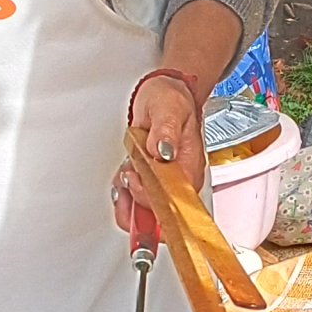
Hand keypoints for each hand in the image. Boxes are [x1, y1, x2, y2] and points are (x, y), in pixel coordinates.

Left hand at [111, 70, 204, 231]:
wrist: (165, 95)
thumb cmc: (171, 100)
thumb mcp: (169, 108)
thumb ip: (166, 130)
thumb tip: (163, 150)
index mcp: (189, 171)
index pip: (173, 205)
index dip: (150, 200)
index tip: (136, 179)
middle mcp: (178, 183)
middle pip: (157, 216)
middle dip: (134, 200)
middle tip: (128, 173)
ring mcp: (163, 185)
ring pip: (143, 214)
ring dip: (126, 198)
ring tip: (125, 171)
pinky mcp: (150, 183)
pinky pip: (134, 202)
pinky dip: (123, 191)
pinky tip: (124, 173)